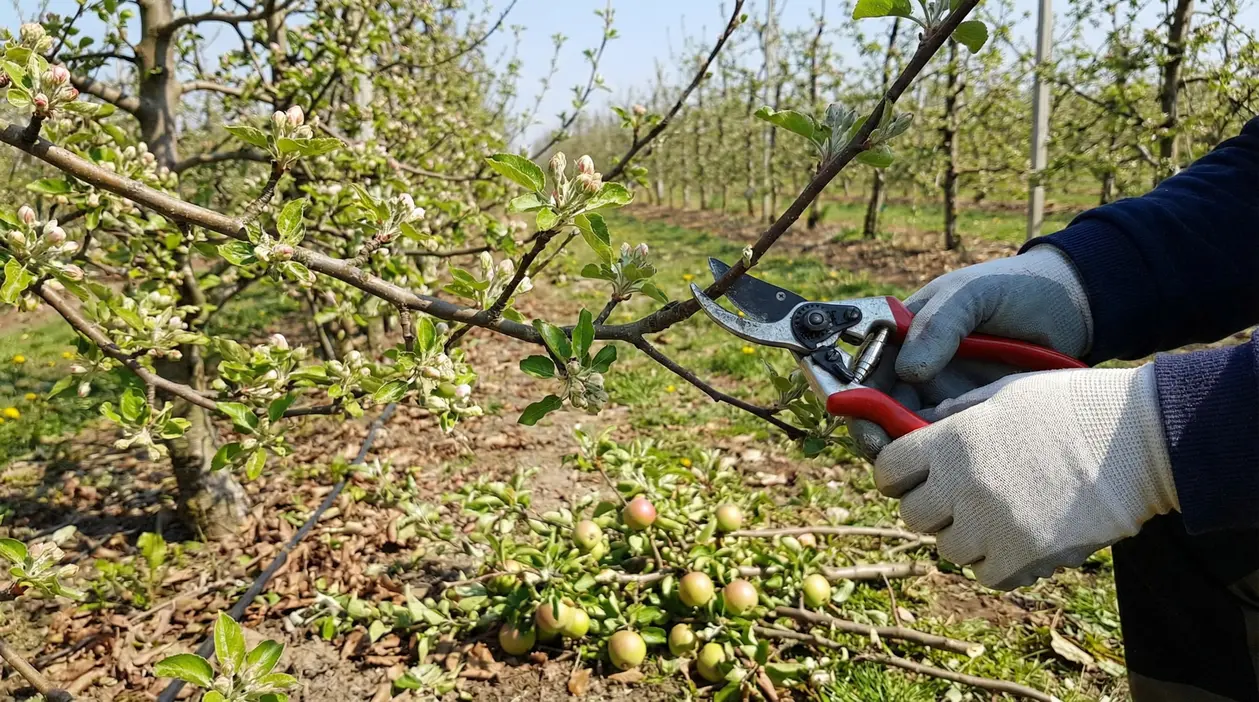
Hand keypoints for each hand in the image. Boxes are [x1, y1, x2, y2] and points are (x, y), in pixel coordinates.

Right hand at [850, 245, 1093, 456]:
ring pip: (911, 433)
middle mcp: (917, 370)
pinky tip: (953, 463)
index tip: (862, 418)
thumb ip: (939, 325)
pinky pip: (949, 443)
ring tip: (922, 463)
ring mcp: (945, 396)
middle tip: (886, 453)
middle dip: (877, 434)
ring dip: (910, 451)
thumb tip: (908, 371)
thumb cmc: (1018, 288)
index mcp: (904, 336)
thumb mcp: (973, 295)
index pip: (866, 371)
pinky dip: (945, 455)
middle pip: (880, 411)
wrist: (1077, 307)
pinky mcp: (974, 417)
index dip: (857, 396)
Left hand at [874, 365, 1178, 589]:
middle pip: (912, 514)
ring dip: (964, 536)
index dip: (894, 474)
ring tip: (996, 516)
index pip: (887, 469)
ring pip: (947, 548)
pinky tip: (1016, 539)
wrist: (1140, 440)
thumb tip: (917, 428)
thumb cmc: (1072, 407)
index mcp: (952, 440)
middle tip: (956, 498)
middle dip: (929, 506)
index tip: (906, 477)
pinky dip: (995, 563)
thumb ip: (955, 414)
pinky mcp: (1024, 557)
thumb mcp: (1003, 394)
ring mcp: (992, 525)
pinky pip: (985, 575)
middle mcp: (963, 485)